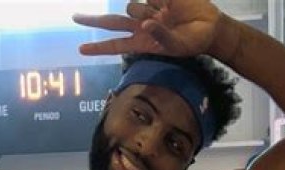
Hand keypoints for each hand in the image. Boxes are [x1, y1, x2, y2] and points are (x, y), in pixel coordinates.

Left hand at [73, 0, 221, 57]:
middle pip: (112, 22)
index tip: (81, 49)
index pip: (116, 45)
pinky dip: (154, 0)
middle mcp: (141, 25)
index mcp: (143, 42)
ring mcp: (147, 9)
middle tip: (74, 17)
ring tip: (165, 15)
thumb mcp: (177, 46)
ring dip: (143, 11)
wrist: (210, 26)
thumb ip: (160, 36)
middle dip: (94, 20)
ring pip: (131, 6)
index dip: (99, 47)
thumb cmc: (193, 42)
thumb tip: (145, 24)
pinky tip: (165, 5)